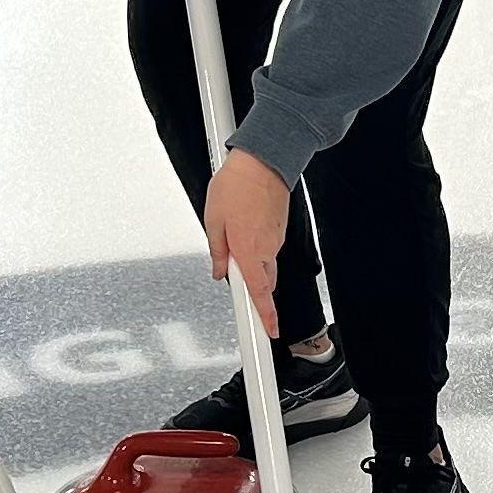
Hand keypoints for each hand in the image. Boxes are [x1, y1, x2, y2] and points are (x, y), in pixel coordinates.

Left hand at [203, 148, 289, 338]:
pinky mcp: (278, 229)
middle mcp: (267, 250)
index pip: (259, 294)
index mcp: (249, 252)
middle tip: (233, 273)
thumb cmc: (237, 186)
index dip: (265, 317)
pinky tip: (243, 226)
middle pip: (263, 282)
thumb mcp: (213, 220)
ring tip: (232, 234)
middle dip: (250, 284)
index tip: (269, 332)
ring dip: (251, 261)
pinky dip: (256, 246)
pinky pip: (267, 248)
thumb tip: (219, 270)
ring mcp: (276, 240)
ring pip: (264, 264)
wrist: (263, 161)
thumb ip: (217, 252)